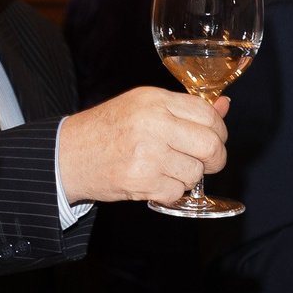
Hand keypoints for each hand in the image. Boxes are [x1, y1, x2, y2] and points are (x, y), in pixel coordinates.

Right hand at [59, 88, 229, 205]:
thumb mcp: (144, 106)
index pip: (208, 114)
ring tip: (166, 170)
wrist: (67, 155)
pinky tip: (153, 182)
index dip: (219, 131)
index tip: (214, 140)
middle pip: (211, 145)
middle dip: (215, 159)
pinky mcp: (140, 180)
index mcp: (155, 100)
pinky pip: (176, 192)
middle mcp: (152, 123)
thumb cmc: (107, 129)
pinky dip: (169, 192)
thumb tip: (224, 106)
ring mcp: (147, 153)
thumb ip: (184, 108)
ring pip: (195, 173)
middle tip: (206, 163)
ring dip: (187, 178)